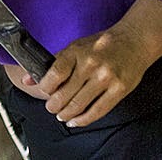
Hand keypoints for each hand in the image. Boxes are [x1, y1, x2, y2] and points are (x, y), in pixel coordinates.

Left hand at [36, 0, 161, 126]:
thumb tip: (27, 78)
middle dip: (53, 106)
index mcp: (77, 51)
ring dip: (66, 115)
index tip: (43, 92)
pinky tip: (75, 121)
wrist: (134, 40)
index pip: (54, 74)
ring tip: (62, 115)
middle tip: (51, 108)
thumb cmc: (102, 44)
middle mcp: (90, 64)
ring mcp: (106, 78)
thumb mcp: (76, 46)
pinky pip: (98, 111)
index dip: (45, 88)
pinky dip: (83, 120)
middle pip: (65, 94)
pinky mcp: (119, 90)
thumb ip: (53, 62)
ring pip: (79, 105)